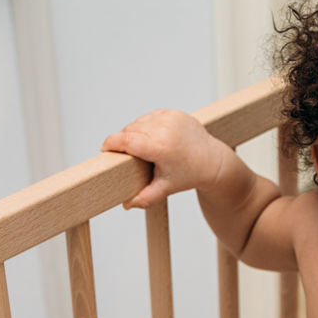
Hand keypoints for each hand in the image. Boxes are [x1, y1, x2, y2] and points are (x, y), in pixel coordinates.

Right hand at [100, 110, 225, 208]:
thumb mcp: (166, 188)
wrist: (213, 162)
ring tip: (144, 148)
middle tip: (129, 155)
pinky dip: (148, 125)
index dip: (111, 144)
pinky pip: (150, 116)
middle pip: (130, 130)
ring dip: (136, 132)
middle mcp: (165, 129)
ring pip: (139, 122)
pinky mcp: (175, 113)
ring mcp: (171, 118)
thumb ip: (145, 197)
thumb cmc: (189, 175)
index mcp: (161, 147)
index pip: (125, 140)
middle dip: (124, 141)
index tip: (104, 149)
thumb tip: (127, 205)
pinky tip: (154, 137)